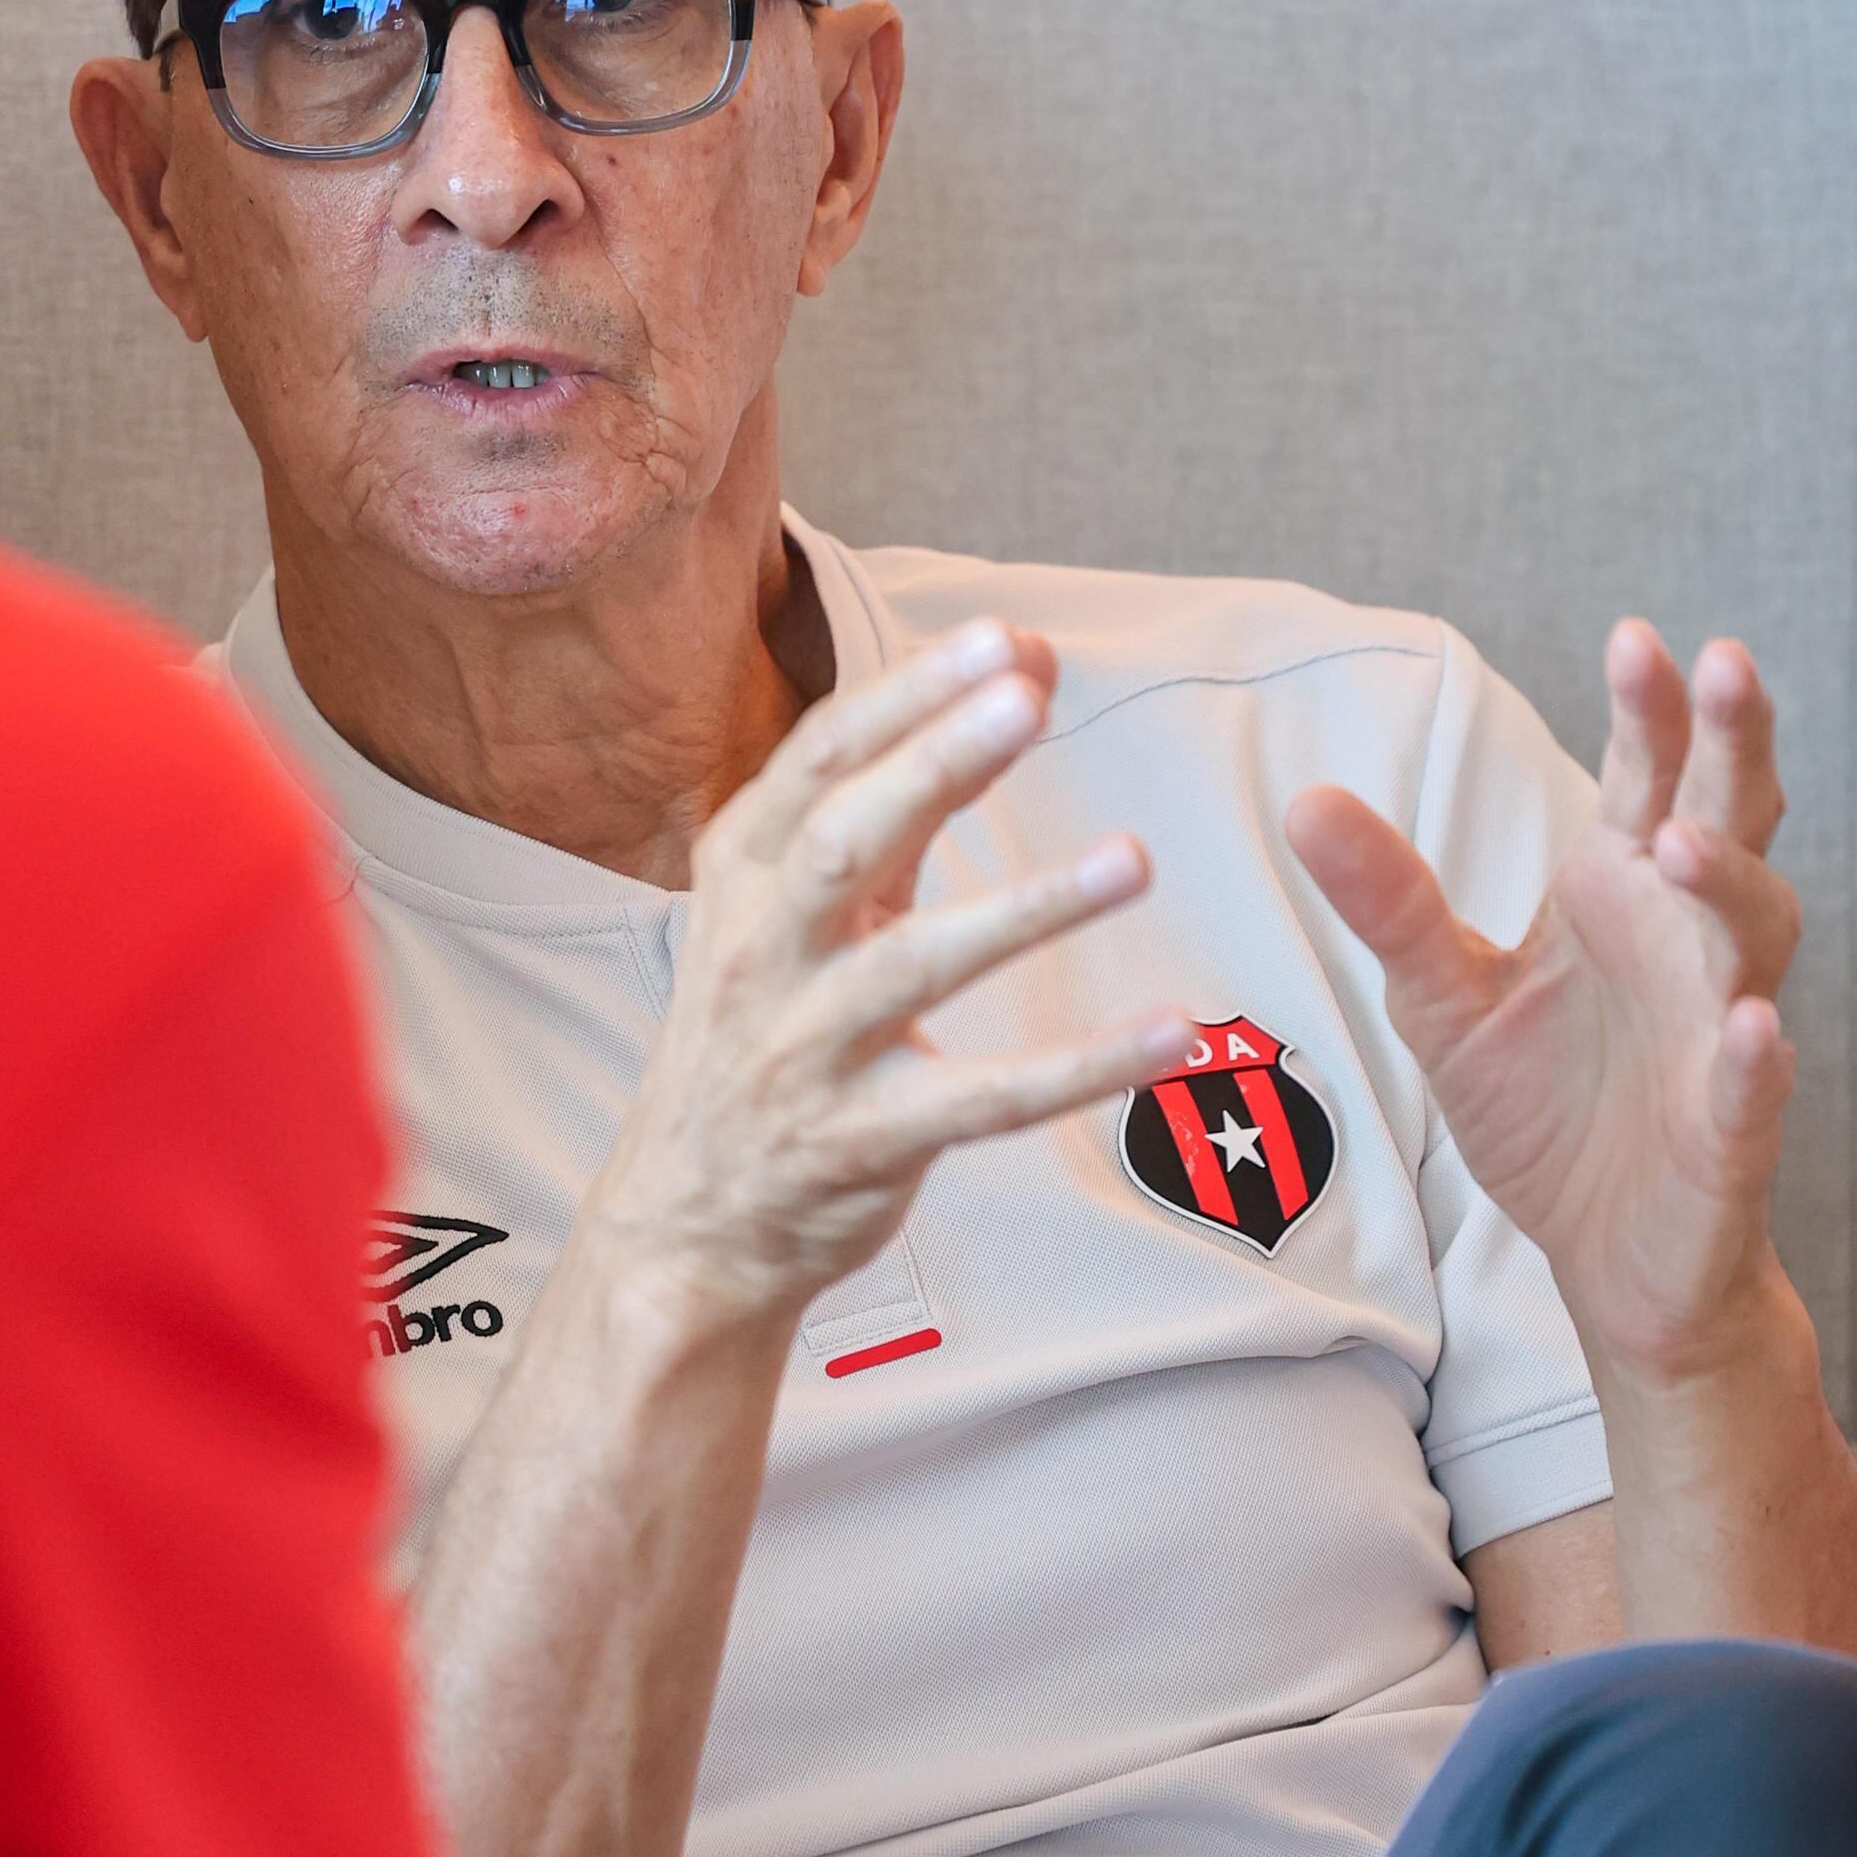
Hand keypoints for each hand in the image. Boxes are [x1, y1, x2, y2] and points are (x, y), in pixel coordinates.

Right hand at [589, 625, 1184, 1344]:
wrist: (687, 1215)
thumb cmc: (761, 1025)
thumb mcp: (797, 902)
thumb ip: (905, 793)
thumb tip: (1024, 668)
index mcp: (746, 872)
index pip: (820, 762)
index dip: (910, 699)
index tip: (1000, 642)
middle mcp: (764, 951)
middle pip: (844, 842)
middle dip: (933, 767)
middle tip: (1027, 703)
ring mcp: (805, 1050)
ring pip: (915, 968)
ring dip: (1026, 910)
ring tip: (1132, 860)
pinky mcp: (861, 1142)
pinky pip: (985, 1100)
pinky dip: (1080, 1068)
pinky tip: (1169, 1034)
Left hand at [1286, 624, 1803, 1390]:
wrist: (1608, 1256)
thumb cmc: (1543, 1110)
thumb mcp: (1442, 998)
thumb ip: (1390, 900)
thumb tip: (1306, 801)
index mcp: (1624, 896)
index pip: (1648, 780)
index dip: (1652, 711)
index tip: (1634, 636)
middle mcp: (1688, 943)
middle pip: (1729, 822)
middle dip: (1732, 746)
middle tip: (1724, 663)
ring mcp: (1718, 1033)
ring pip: (1752, 935)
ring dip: (1726, 882)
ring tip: (1677, 841)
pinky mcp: (1730, 1133)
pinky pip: (1752, 1086)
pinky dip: (1754, 1058)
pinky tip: (1751, 1028)